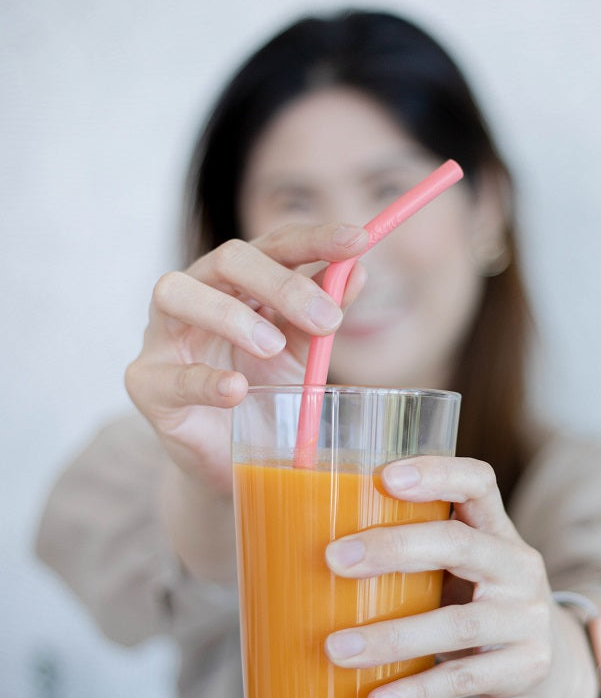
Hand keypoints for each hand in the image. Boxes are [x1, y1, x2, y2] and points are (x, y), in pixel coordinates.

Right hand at [125, 224, 367, 493]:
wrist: (231, 459)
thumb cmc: (262, 393)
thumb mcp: (302, 352)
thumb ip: (323, 313)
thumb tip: (357, 271)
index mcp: (238, 280)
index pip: (274, 244)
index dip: (314, 238)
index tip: (358, 240)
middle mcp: (196, 293)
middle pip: (228, 259)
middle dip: (281, 283)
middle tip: (327, 319)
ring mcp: (164, 335)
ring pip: (176, 292)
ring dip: (230, 315)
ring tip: (272, 348)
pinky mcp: (146, 383)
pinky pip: (168, 374)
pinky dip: (204, 379)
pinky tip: (237, 389)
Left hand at [324, 456, 599, 697]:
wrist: (552, 669)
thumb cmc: (479, 606)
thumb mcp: (461, 570)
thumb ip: (413, 555)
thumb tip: (303, 550)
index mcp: (497, 530)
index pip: (477, 482)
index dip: (435, 473)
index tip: (384, 476)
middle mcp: (519, 566)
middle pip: (459, 545)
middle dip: (393, 549)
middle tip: (334, 559)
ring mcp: (526, 619)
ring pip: (457, 624)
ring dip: (391, 636)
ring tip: (336, 649)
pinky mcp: (525, 669)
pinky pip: (464, 680)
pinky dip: (416, 690)